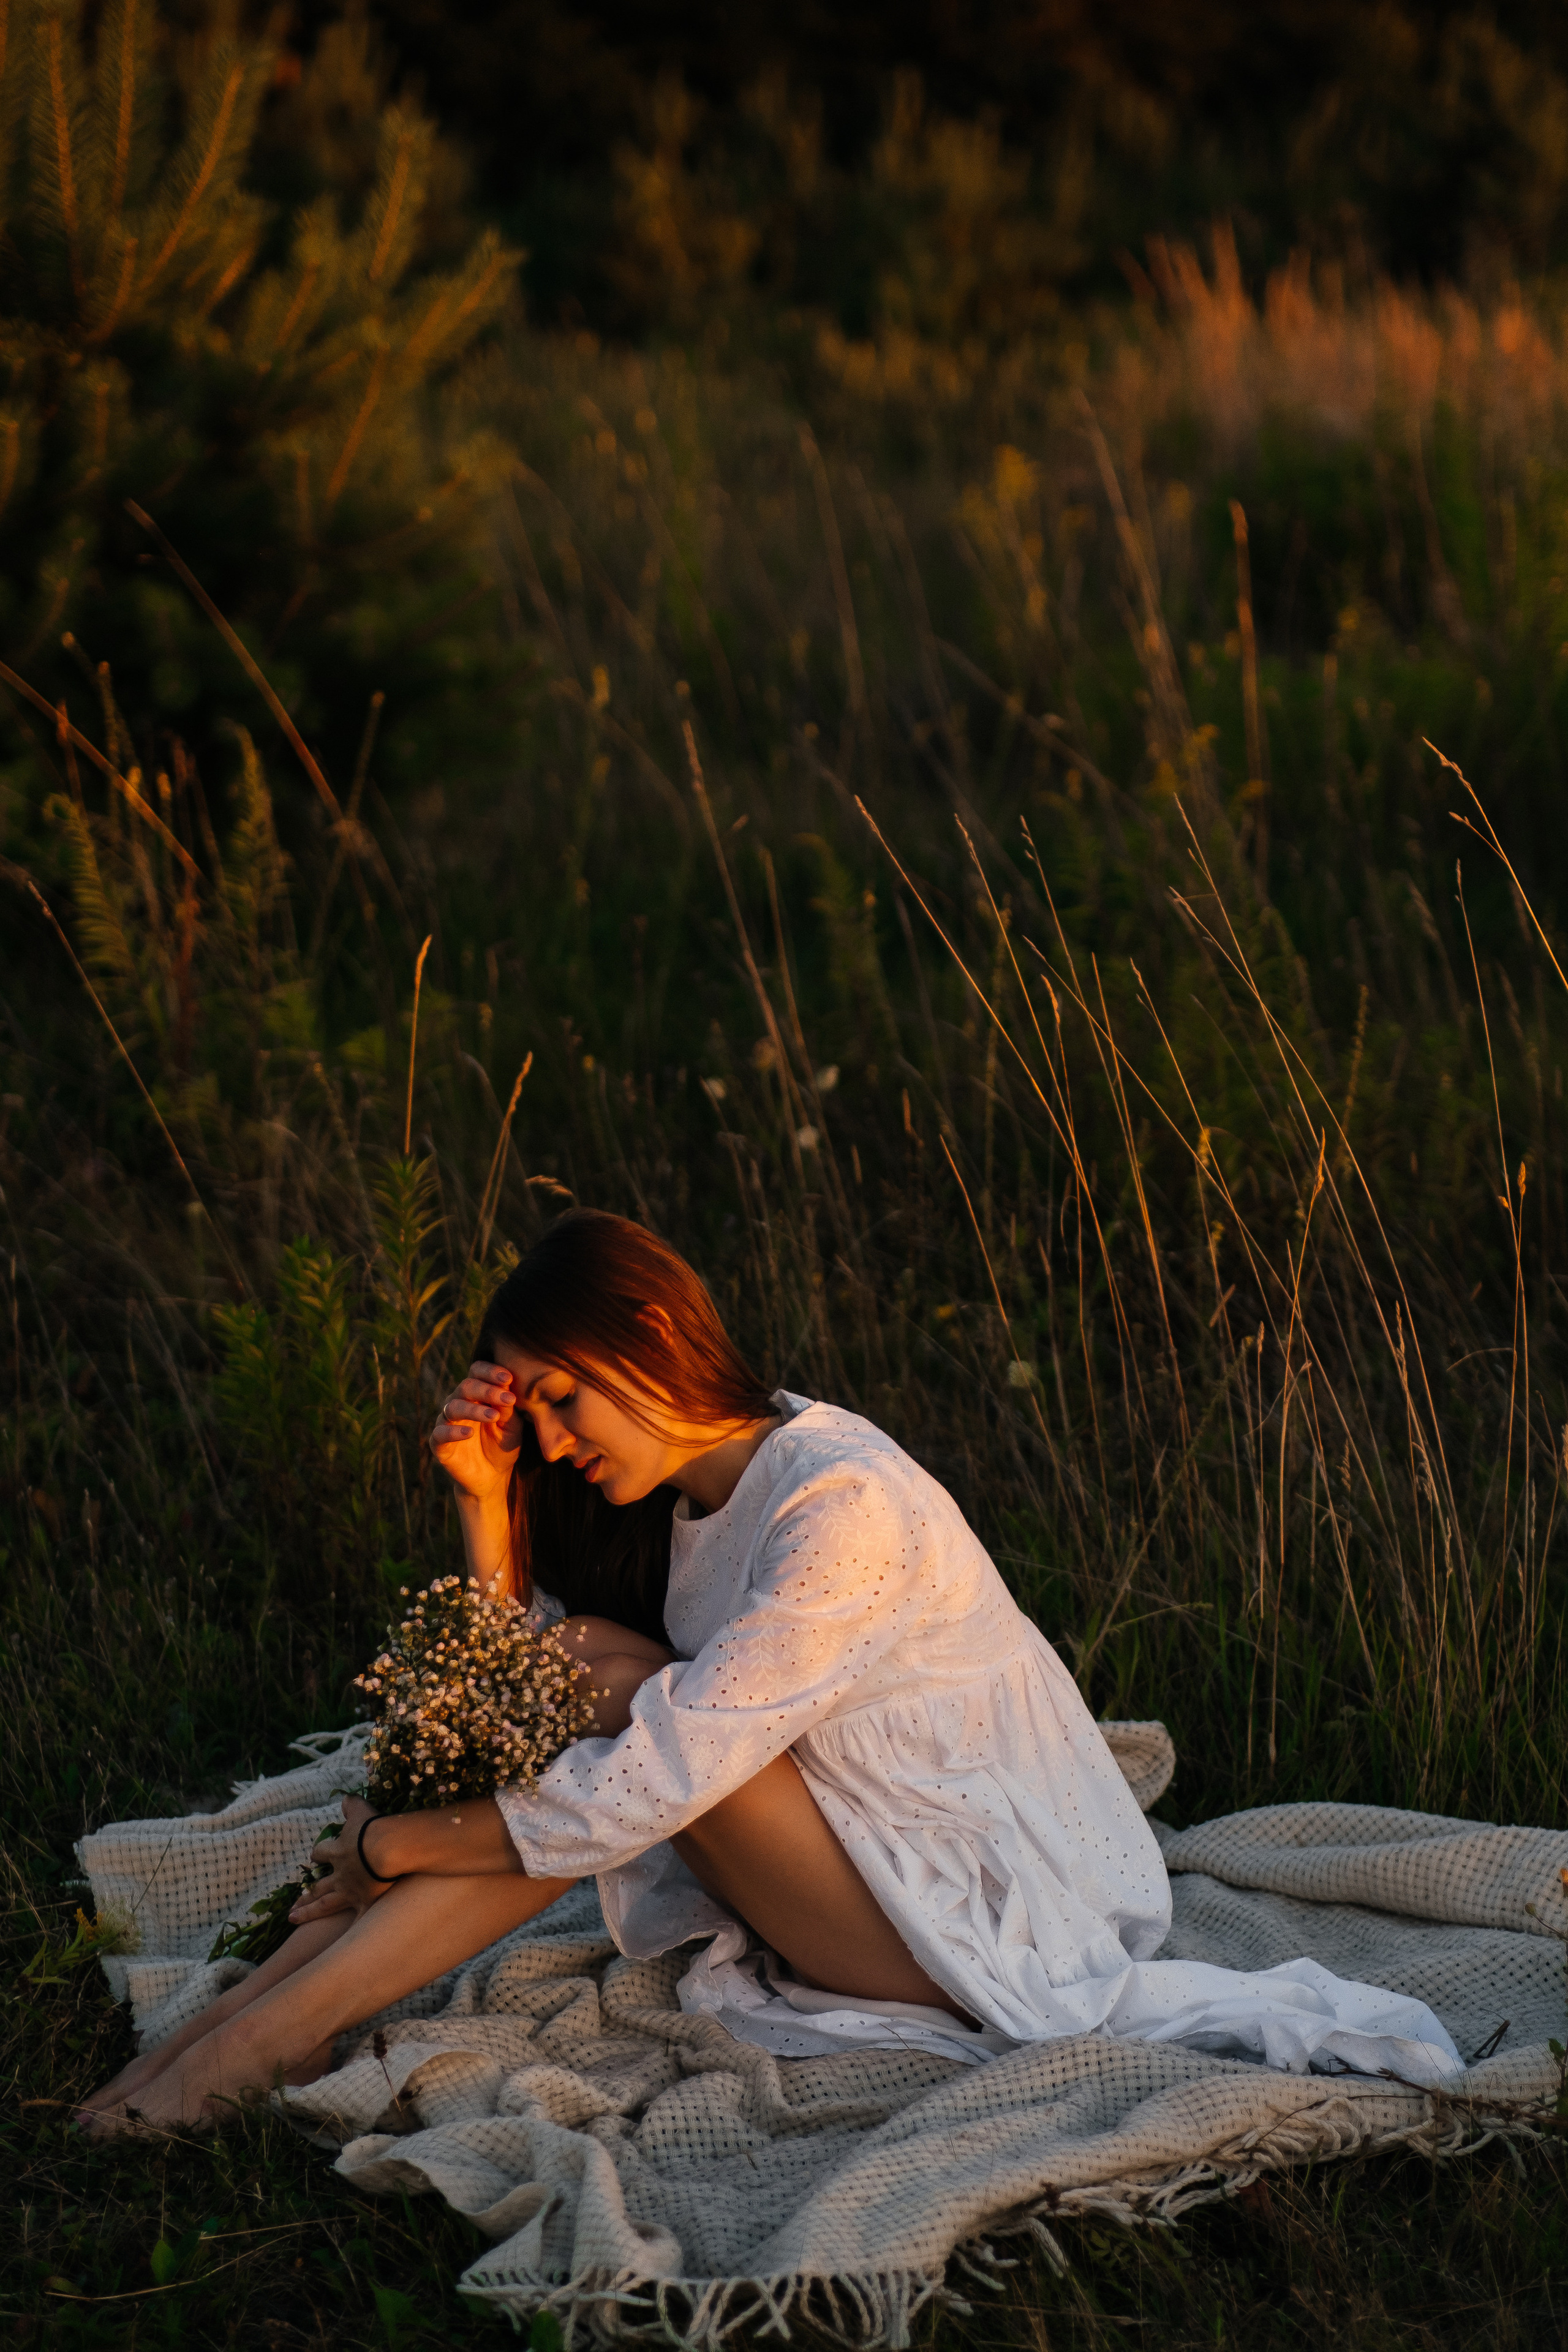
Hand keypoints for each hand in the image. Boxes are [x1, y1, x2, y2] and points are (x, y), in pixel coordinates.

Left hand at [288, 1795, 397, 1924]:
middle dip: (304, 1894)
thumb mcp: (360, 1810)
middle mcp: (339, 1874)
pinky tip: (342, 1947)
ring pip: (324, 1904)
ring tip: (294, 1919)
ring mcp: (350, 1891)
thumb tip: (345, 1799)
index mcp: (338, 1851)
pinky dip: (350, 1934)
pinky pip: (356, 1921)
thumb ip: (351, 1805)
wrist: (387, 1848)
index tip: (314, 1857)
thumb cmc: (374, 1828)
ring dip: (308, 1912)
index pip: (322, 1853)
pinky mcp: (365, 1902)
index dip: (318, 1855)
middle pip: (317, 1885)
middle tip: (292, 1904)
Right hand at [429, 1359, 522, 1506]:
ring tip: (494, 1416)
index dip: (490, 1371)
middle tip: (507, 1399)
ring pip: (453, 1407)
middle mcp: (458, 1403)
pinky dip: (453, 1431)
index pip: (477, 1372)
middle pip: (466, 1386)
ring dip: (474, 1409)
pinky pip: (440, 1433)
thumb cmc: (502, 1445)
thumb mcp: (511, 1426)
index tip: (508, 1378)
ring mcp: (447, 1422)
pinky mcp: (438, 1443)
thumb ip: (507, 1407)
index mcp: (476, 1394)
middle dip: (487, 1390)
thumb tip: (508, 1386)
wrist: (491, 1477)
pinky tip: (468, 1433)